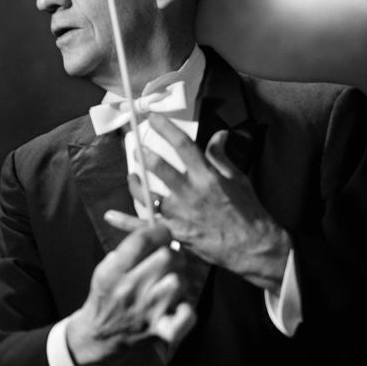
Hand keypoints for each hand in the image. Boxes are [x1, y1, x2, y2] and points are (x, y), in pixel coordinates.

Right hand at [66, 222, 195, 365]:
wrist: (99, 337)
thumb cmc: (106, 297)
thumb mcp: (105, 269)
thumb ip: (127, 250)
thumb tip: (155, 230)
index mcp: (113, 271)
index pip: (142, 239)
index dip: (158, 232)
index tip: (162, 234)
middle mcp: (129, 289)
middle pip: (167, 256)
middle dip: (172, 254)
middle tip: (169, 260)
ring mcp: (147, 311)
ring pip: (179, 281)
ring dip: (178, 280)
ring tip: (169, 284)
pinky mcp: (160, 330)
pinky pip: (186, 316)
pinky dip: (187, 310)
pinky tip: (178, 307)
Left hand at [105, 113, 289, 293]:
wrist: (255, 248)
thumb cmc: (249, 213)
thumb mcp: (238, 179)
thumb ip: (221, 156)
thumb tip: (219, 135)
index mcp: (208, 176)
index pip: (183, 145)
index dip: (166, 128)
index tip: (153, 117)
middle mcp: (192, 193)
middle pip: (160, 168)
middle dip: (144, 154)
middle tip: (136, 147)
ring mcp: (182, 215)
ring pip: (149, 196)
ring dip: (136, 184)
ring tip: (132, 176)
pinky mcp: (176, 234)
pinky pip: (146, 226)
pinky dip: (126, 221)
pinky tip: (111, 215)